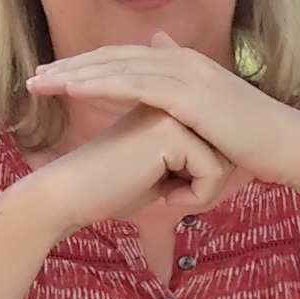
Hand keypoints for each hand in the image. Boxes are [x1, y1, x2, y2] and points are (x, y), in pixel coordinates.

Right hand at [25, 105, 238, 231]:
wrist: (73, 194)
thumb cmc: (113, 187)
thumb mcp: (160, 167)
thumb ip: (188, 156)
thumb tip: (222, 163)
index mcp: (165, 101)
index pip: (215, 140)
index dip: (203, 174)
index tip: (171, 187)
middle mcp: (171, 99)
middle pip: (225, 148)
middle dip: (207, 182)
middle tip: (172, 195)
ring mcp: (171, 112)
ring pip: (224, 160)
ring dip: (202, 192)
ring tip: (168, 196)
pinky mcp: (171, 133)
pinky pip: (213, 172)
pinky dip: (196, 197)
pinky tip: (166, 199)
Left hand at [27, 33, 299, 205]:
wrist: (287, 146)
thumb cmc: (251, 141)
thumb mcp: (212, 116)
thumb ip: (184, 96)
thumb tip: (162, 87)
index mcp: (183, 66)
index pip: (124, 61)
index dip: (86, 69)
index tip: (51, 80)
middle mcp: (181, 62)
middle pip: (113, 59)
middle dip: (70, 69)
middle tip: (32, 80)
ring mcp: (187, 73)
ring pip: (118, 68)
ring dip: (76, 75)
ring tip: (41, 84)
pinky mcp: (191, 93)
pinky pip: (136, 84)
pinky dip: (102, 83)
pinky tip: (73, 90)